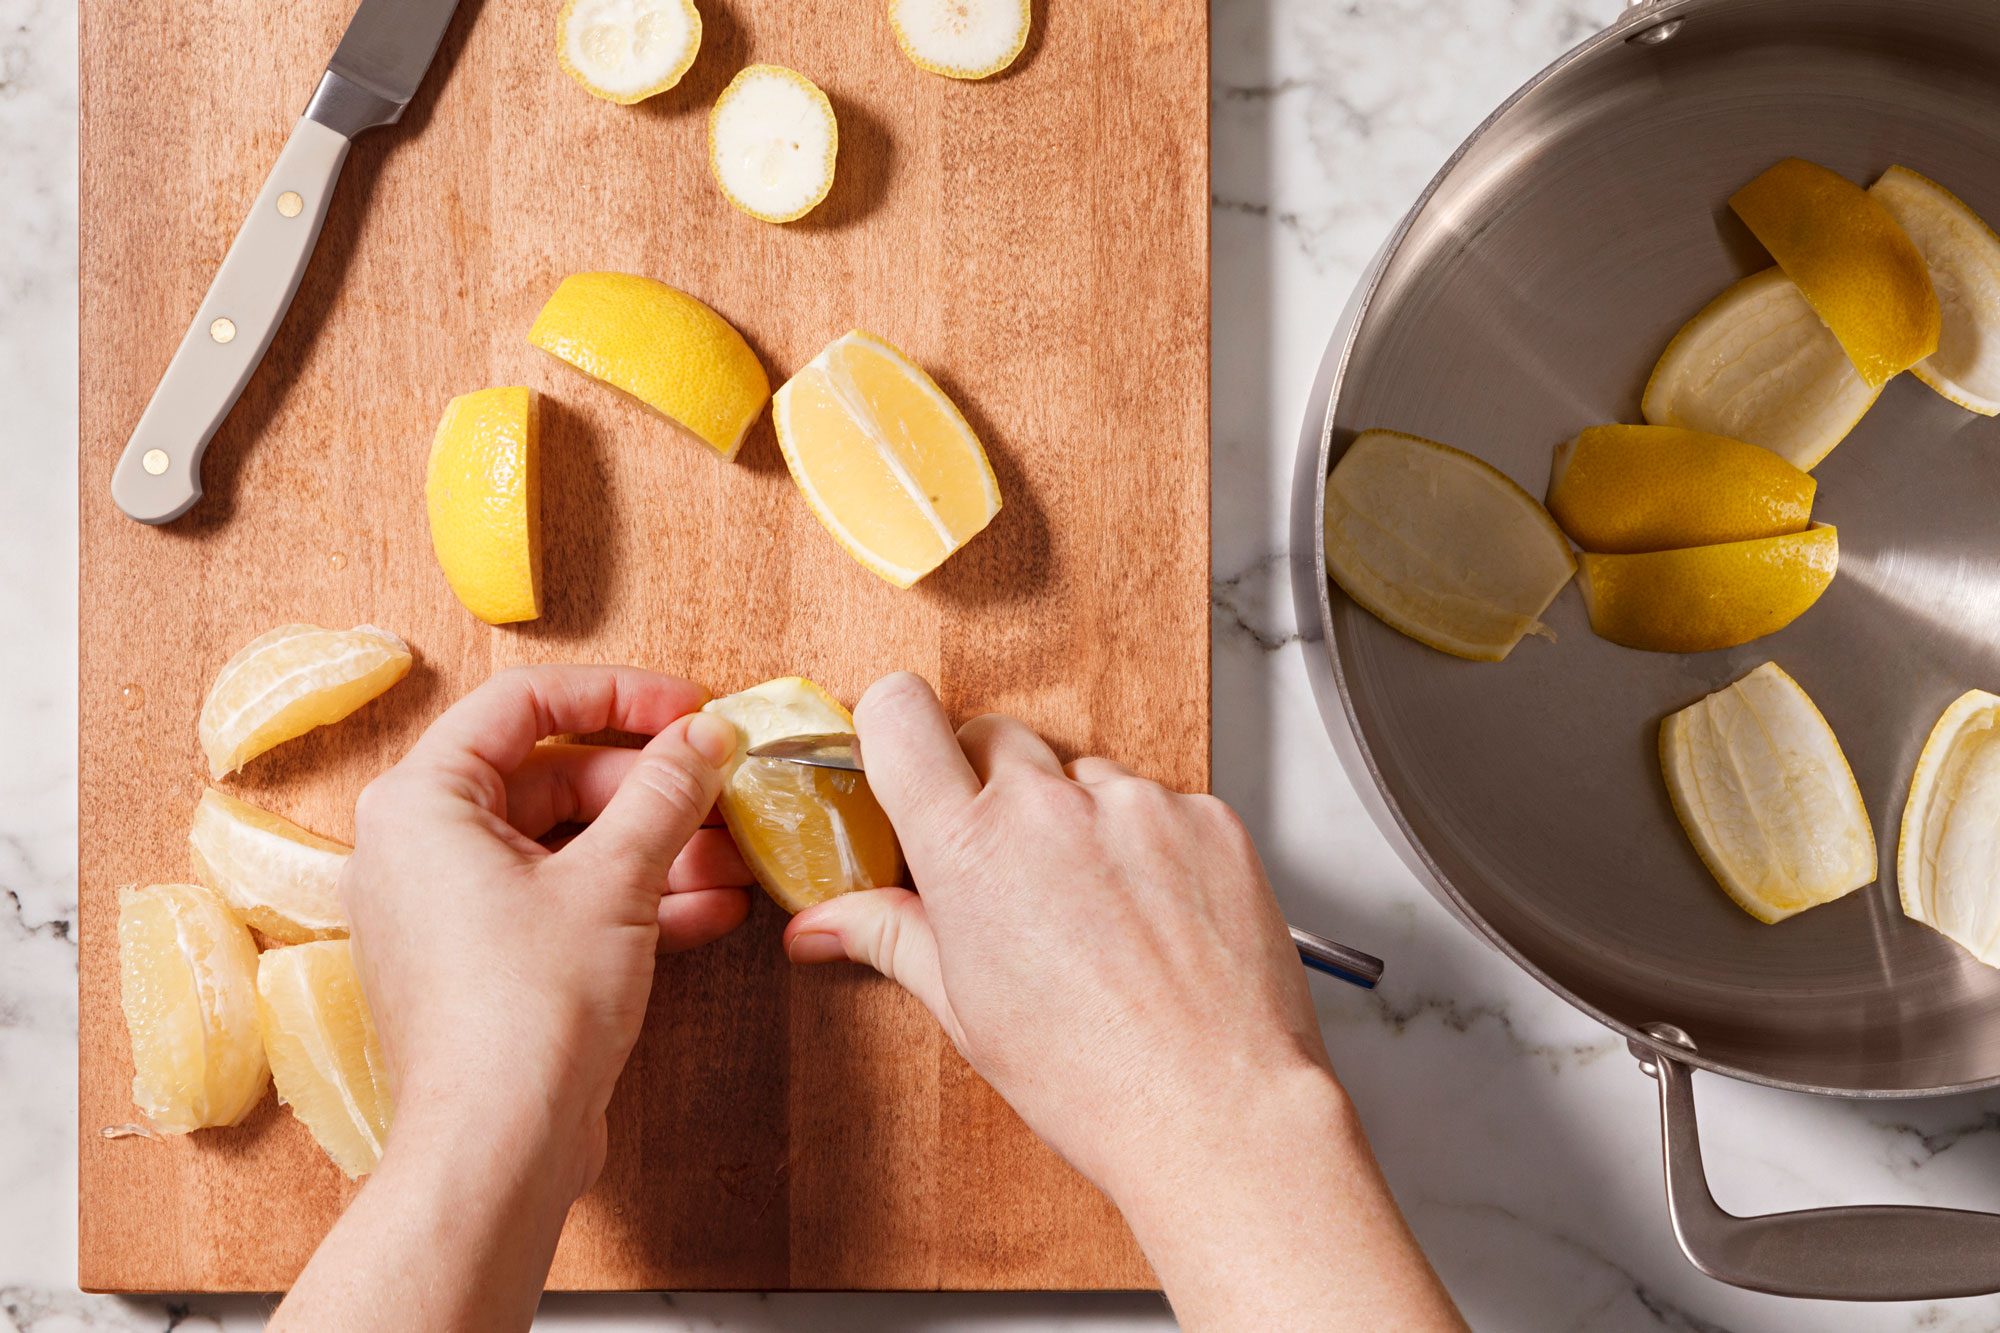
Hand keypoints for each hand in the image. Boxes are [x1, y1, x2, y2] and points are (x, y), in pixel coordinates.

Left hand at [340, 665, 749, 1199]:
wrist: (496, 1146)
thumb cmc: (526, 1009)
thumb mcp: (616, 878)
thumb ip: (665, 790)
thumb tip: (704, 734)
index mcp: (423, 800)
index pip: (524, 701)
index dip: (619, 696)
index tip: (689, 710)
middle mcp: (419, 845)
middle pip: (552, 776)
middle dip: (651, 791)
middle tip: (722, 793)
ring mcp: (446, 908)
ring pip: (564, 847)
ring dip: (654, 849)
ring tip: (731, 862)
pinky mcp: (479, 963)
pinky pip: (558, 902)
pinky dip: (627, 900)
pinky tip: (706, 909)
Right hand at [781, 672, 1323, 1192]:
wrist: (1217, 1110)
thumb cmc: (1091, 1079)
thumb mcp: (966, 1010)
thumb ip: (892, 936)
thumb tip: (820, 925)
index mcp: (971, 848)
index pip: (900, 713)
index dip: (894, 726)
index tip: (902, 758)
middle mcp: (1052, 806)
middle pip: (993, 735)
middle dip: (987, 784)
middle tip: (1005, 865)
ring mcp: (1138, 804)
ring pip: (1083, 774)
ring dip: (1077, 818)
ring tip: (1098, 913)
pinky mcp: (1208, 817)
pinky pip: (1161, 802)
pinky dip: (1151, 843)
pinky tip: (1156, 918)